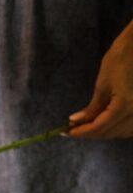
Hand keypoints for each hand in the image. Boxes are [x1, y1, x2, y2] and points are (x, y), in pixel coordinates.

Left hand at [69, 21, 132, 138]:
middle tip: (73, 129)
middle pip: (111, 133)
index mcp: (125, 106)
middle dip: (91, 133)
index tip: (66, 132)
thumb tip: (76, 121)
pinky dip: (119, 128)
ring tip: (87, 126)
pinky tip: (107, 123)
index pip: (99, 128)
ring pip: (123, 133)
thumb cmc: (121, 58)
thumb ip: (92, 108)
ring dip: (105, 132)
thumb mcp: (103, 84)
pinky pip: (132, 126)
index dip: (81, 132)